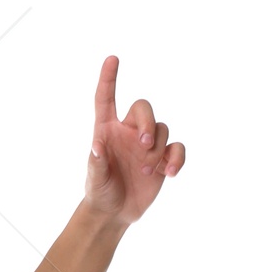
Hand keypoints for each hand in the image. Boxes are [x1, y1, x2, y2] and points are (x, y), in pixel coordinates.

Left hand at [83, 55, 185, 226]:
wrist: (115, 213)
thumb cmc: (100, 192)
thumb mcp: (94, 180)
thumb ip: (96, 163)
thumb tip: (97, 146)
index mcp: (107, 130)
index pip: (106, 99)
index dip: (108, 78)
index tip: (112, 58)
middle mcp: (128, 131)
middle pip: (144, 108)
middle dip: (147, 122)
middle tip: (144, 143)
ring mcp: (147, 143)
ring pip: (162, 129)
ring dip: (157, 148)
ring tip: (146, 170)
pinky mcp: (162, 158)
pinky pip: (177, 148)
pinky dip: (177, 158)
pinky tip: (169, 173)